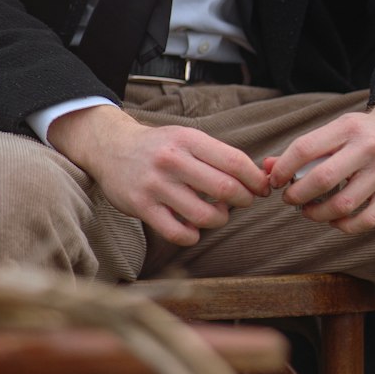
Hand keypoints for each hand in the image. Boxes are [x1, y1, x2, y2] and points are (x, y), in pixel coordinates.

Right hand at [48, 103, 270, 245]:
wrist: (112, 148)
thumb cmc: (160, 147)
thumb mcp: (187, 138)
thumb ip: (217, 156)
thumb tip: (258, 179)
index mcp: (188, 140)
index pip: (234, 161)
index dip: (255, 179)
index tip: (262, 187)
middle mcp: (172, 160)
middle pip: (225, 188)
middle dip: (243, 199)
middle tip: (243, 201)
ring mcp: (156, 185)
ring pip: (204, 215)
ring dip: (219, 219)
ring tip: (216, 213)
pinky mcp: (142, 207)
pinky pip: (179, 233)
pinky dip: (193, 235)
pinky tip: (193, 227)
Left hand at [264, 94, 374, 234]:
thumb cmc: (364, 132)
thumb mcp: (337, 129)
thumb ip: (304, 149)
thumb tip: (266, 168)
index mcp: (347, 127)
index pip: (304, 148)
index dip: (282, 168)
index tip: (274, 181)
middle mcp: (367, 147)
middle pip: (322, 179)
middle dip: (297, 195)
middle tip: (289, 199)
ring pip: (343, 204)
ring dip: (318, 214)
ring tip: (308, 211)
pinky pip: (366, 220)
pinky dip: (344, 226)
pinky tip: (333, 220)